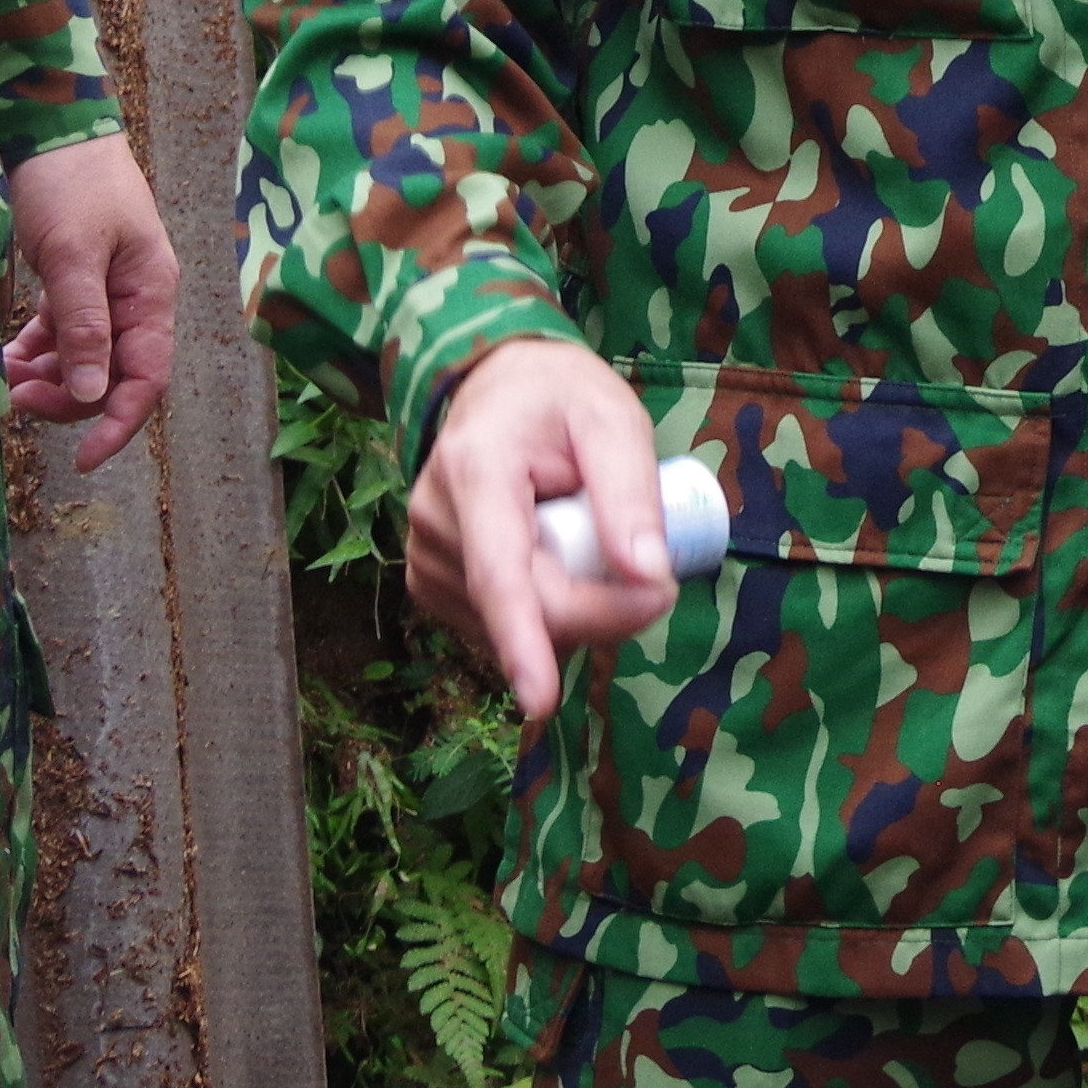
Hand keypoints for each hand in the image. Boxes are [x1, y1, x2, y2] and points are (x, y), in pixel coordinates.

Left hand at [0, 131, 181, 470]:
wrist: (51, 126)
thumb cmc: (71, 182)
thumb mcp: (72, 253)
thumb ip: (84, 324)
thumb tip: (95, 392)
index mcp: (150, 293)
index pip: (147, 377)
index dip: (119, 423)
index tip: (82, 459)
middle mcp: (134, 301)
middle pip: (111, 376)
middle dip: (66, 396)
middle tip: (12, 395)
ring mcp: (105, 293)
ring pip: (82, 360)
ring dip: (45, 376)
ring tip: (0, 374)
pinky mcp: (74, 284)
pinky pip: (60, 337)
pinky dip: (34, 352)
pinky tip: (3, 356)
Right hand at [410, 336, 674, 725]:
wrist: (501, 388)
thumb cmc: (561, 398)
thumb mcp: (613, 418)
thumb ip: (631, 491)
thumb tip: (649, 575)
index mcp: (475, 471)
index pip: (500, 572)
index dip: (524, 640)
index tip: (541, 699)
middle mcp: (436, 520)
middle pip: (527, 608)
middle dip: (603, 611)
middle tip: (661, 578)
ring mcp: (426, 556)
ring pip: (518, 626)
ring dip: (575, 608)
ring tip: (586, 538)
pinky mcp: (430, 583)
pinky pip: (502, 627)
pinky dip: (545, 612)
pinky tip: (555, 562)